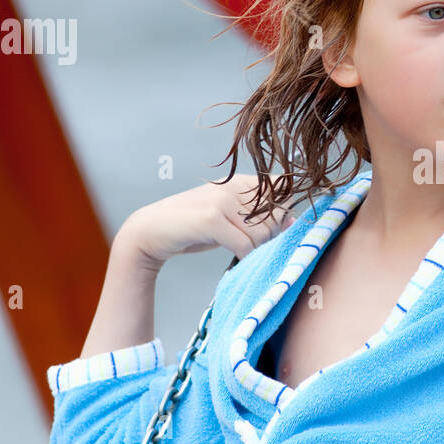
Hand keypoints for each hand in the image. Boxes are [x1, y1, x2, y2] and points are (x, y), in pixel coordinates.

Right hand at [118, 174, 294, 272]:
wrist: (150, 232)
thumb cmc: (193, 228)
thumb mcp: (229, 219)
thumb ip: (258, 217)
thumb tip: (294, 221)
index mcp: (241, 182)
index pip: (283, 191)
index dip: (284, 213)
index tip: (275, 231)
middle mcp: (234, 186)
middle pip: (277, 217)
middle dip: (269, 238)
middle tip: (252, 248)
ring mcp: (222, 200)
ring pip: (263, 233)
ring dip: (256, 250)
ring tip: (242, 254)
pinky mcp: (211, 218)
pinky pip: (245, 244)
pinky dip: (245, 258)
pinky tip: (238, 261)